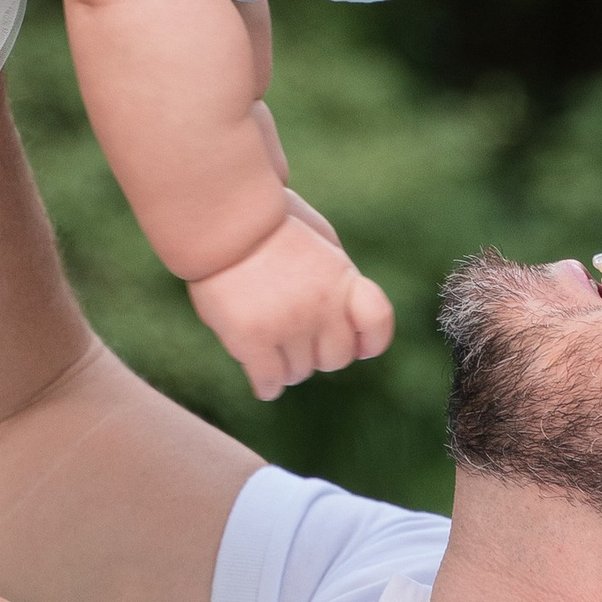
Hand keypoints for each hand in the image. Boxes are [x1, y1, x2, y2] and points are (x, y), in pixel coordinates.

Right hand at [188, 213, 393, 402]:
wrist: (224, 217)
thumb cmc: (267, 221)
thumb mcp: (320, 237)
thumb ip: (336, 275)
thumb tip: (342, 315)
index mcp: (342, 278)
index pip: (377, 323)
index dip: (370, 340)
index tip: (358, 345)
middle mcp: (322, 307)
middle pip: (336, 359)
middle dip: (318, 354)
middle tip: (295, 341)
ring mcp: (288, 325)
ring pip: (299, 373)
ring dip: (286, 365)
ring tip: (269, 347)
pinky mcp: (252, 339)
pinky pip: (269, 382)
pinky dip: (267, 385)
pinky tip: (262, 379)